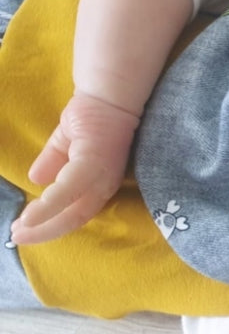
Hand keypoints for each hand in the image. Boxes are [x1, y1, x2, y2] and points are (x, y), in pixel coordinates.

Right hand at [10, 93, 139, 244]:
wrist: (106, 95)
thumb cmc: (91, 118)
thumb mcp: (65, 145)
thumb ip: (52, 163)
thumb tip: (35, 181)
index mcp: (99, 183)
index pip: (75, 213)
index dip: (51, 225)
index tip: (23, 232)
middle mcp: (105, 184)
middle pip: (76, 218)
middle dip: (45, 231)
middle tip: (17, 238)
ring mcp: (103, 174)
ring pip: (75, 208)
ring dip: (45, 222)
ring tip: (20, 229)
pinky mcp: (96, 160)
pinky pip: (70, 187)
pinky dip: (51, 203)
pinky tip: (32, 212)